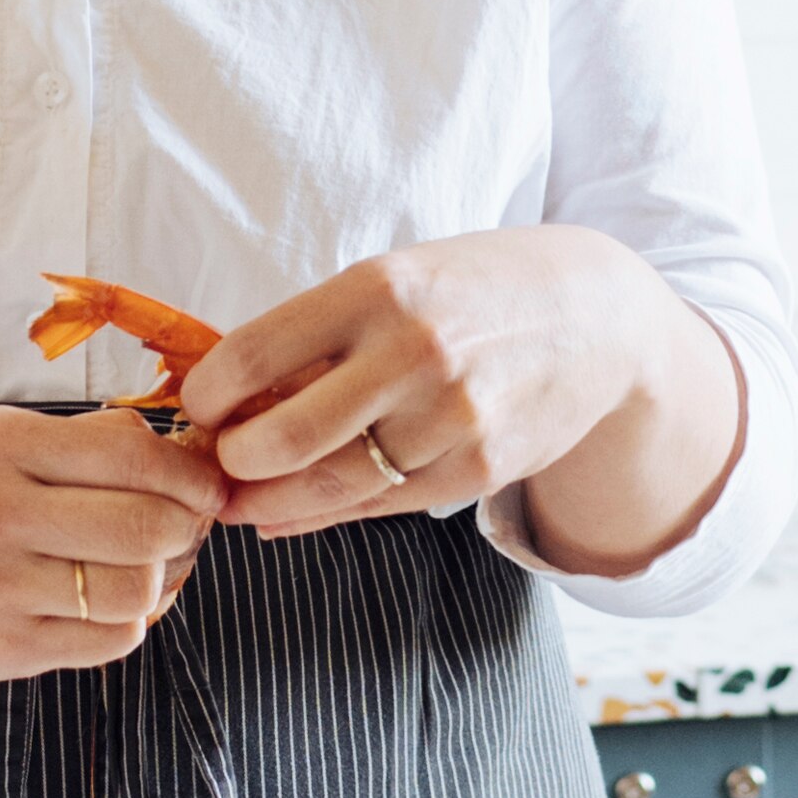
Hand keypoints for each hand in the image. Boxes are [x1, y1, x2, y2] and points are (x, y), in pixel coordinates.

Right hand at [0, 405, 229, 686]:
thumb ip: (78, 441)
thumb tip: (180, 447)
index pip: (134, 454)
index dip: (190, 473)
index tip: (206, 483)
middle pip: (148, 526)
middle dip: (186, 527)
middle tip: (184, 527)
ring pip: (136, 590)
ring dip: (161, 580)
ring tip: (147, 567)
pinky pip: (109, 641)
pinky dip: (127, 622)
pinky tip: (106, 604)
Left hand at [178, 228, 737, 566]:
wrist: (597, 320)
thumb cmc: (475, 293)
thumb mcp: (398, 281)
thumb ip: (321, 334)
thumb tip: (231, 399)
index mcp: (379, 289)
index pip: (253, 354)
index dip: (208, 396)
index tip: (200, 407)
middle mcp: (414, 353)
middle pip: (283, 437)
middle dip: (231, 463)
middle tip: (216, 463)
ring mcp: (450, 418)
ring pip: (329, 486)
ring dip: (268, 502)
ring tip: (240, 500)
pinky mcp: (476, 470)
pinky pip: (379, 506)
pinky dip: (322, 516)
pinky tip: (288, 515)